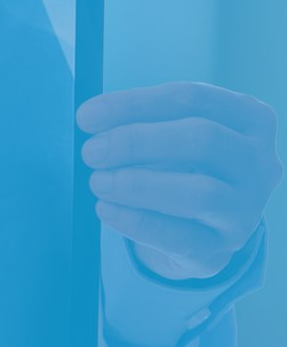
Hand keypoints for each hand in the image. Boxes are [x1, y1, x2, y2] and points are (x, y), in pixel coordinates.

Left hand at [78, 82, 280, 280]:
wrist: (197, 229)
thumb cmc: (179, 167)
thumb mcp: (168, 138)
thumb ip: (138, 124)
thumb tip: (92, 117)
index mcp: (250, 119)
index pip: (193, 99)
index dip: (135, 104)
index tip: (86, 117)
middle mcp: (259, 162)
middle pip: (203, 139)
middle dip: (137, 142)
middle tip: (91, 152)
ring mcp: (247, 208)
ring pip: (200, 192)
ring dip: (139, 185)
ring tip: (97, 182)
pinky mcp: (223, 248)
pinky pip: (181, 237)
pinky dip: (138, 222)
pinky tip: (105, 210)